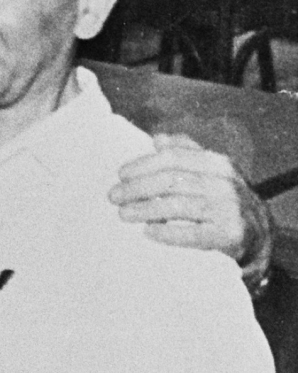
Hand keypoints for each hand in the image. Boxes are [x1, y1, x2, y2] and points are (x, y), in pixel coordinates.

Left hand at [110, 134, 270, 279]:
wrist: (259, 233)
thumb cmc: (222, 199)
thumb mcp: (211, 171)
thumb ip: (186, 153)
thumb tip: (158, 138)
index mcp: (217, 163)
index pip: (173, 158)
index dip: (143, 165)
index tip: (120, 175)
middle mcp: (225, 183)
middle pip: (171, 181)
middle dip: (137, 188)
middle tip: (114, 197)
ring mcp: (229, 208)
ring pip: (178, 205)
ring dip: (145, 209)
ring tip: (123, 214)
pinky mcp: (230, 233)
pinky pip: (193, 233)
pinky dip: (167, 233)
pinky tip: (148, 232)